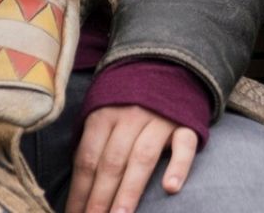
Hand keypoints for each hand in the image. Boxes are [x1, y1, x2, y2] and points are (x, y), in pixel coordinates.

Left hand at [65, 105, 198, 212]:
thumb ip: (92, 144)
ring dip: (129, 190)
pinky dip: (178, 166)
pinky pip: (184, 145)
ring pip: (142, 157)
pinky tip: (170, 188)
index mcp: (103, 115)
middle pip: (111, 162)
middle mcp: (130, 116)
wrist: (167, 66)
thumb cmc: (127, 102)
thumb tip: (77, 188)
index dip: (79, 191)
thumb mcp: (103, 112)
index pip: (87, 159)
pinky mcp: (186, 124)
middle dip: (99, 197)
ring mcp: (159, 120)